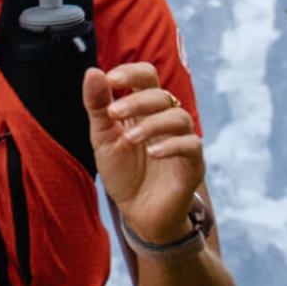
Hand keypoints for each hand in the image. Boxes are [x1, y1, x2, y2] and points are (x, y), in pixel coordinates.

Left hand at [85, 59, 206, 249]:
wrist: (138, 214)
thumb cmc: (123, 173)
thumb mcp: (103, 139)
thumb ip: (98, 107)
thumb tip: (92, 72)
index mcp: (145, 110)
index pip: (147, 77)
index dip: (131, 73)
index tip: (111, 80)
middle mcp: (166, 120)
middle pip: (162, 95)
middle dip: (136, 101)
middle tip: (113, 113)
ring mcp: (182, 141)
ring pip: (179, 117)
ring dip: (152, 123)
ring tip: (129, 139)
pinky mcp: (193, 164)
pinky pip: (191, 146)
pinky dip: (172, 145)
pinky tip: (152, 153)